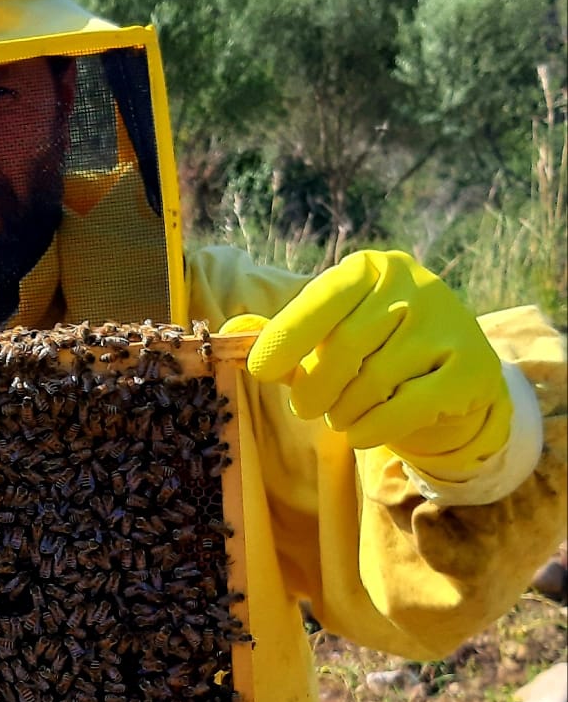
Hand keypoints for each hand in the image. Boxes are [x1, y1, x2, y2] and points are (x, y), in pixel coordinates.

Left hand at [221, 251, 510, 479]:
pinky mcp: (472, 368)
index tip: (261, 371)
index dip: (287, 337)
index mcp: (369, 268)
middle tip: (307, 408)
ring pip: (374, 382)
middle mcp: (414, 285)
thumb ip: (282, 334)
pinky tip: (360, 433)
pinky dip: (374, 427)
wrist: (452, 371)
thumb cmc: (372, 348)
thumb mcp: (328, 333)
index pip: (322, 300)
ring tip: (340, 415)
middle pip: (346, 348)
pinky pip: (407, 407)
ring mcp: (449, 323)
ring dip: (344, 411)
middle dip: (316, 388)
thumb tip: (229, 332)